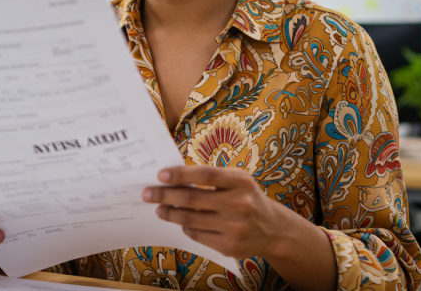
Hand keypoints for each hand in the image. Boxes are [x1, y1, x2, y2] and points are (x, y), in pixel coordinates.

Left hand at [142, 166, 302, 259]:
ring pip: (190, 219)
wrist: (273, 229)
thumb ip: (211, 178)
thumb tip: (173, 178)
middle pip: (192, 199)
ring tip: (159, 208)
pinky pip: (197, 235)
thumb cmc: (247, 198)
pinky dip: (185, 226)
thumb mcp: (238, 181)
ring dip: (169, 213)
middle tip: (148, 193)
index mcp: (241, 181)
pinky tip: (179, 221)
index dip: (181, 174)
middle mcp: (239, 204)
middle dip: (165, 196)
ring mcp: (235, 227)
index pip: (206, 175)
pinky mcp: (229, 246)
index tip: (160, 175)